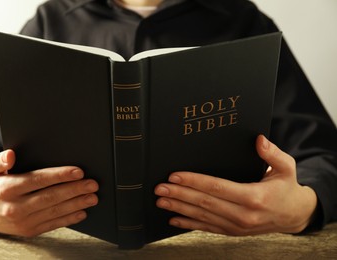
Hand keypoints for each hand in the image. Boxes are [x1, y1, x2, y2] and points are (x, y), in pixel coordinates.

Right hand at [0, 149, 98, 236]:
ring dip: (76, 204)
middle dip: (75, 190)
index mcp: (7, 188)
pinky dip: (69, 219)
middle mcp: (16, 206)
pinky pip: (52, 224)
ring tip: (92, 198)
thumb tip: (11, 155)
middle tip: (93, 184)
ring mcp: (23, 221)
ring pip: (55, 211)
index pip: (39, 180)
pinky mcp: (28, 231)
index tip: (78, 171)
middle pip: (51, 196)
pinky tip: (81, 212)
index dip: (60, 175)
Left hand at [155, 135, 316, 234]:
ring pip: (202, 217)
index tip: (175, 175)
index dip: (194, 181)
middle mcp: (243, 215)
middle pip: (205, 202)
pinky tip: (174, 219)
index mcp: (254, 197)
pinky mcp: (232, 231)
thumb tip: (259, 139)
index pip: (217, 187)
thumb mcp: (286, 167)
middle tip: (160, 188)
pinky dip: (189, 224)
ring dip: (179, 208)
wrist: (294, 215)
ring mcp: (237, 226)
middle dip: (179, 194)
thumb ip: (272, 153)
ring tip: (161, 201)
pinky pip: (207, 228)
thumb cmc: (286, 188)